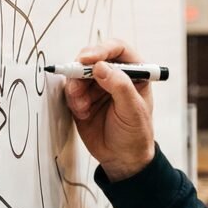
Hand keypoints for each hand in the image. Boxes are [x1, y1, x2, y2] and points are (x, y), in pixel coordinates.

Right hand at [63, 40, 155, 180]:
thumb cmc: (135, 133)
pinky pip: (71, 90)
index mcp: (134, 72)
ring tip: (82, 106)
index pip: (117, 49)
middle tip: (76, 82)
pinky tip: (82, 112)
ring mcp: (97, 86)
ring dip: (76, 87)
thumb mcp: (133, 110)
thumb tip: (100, 67)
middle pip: (93, 58)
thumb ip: (119, 87)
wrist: (122, 158)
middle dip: (82, 69)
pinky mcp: (83, 98)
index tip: (88, 59)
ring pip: (79, 74)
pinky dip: (73, 99)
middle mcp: (114, 75)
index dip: (101, 50)